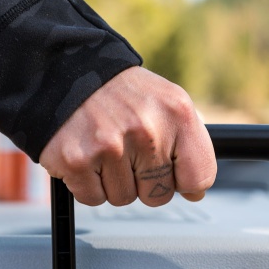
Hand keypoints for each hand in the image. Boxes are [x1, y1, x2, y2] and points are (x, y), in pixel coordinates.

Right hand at [40, 67, 216, 206]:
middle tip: (128, 150)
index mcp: (177, 113)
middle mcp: (146, 129)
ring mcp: (109, 146)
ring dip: (113, 181)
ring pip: (124, 198)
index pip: (199, 177)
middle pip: (159, 195)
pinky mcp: (77, 161)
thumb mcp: (167, 102)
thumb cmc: (121, 93)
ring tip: (105, 147)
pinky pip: (93, 198)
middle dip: (144, 181)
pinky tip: (86, 154)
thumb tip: (195, 192)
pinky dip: (87, 184)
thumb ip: (189, 144)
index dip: (183, 180)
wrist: (69, 69)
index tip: (170, 170)